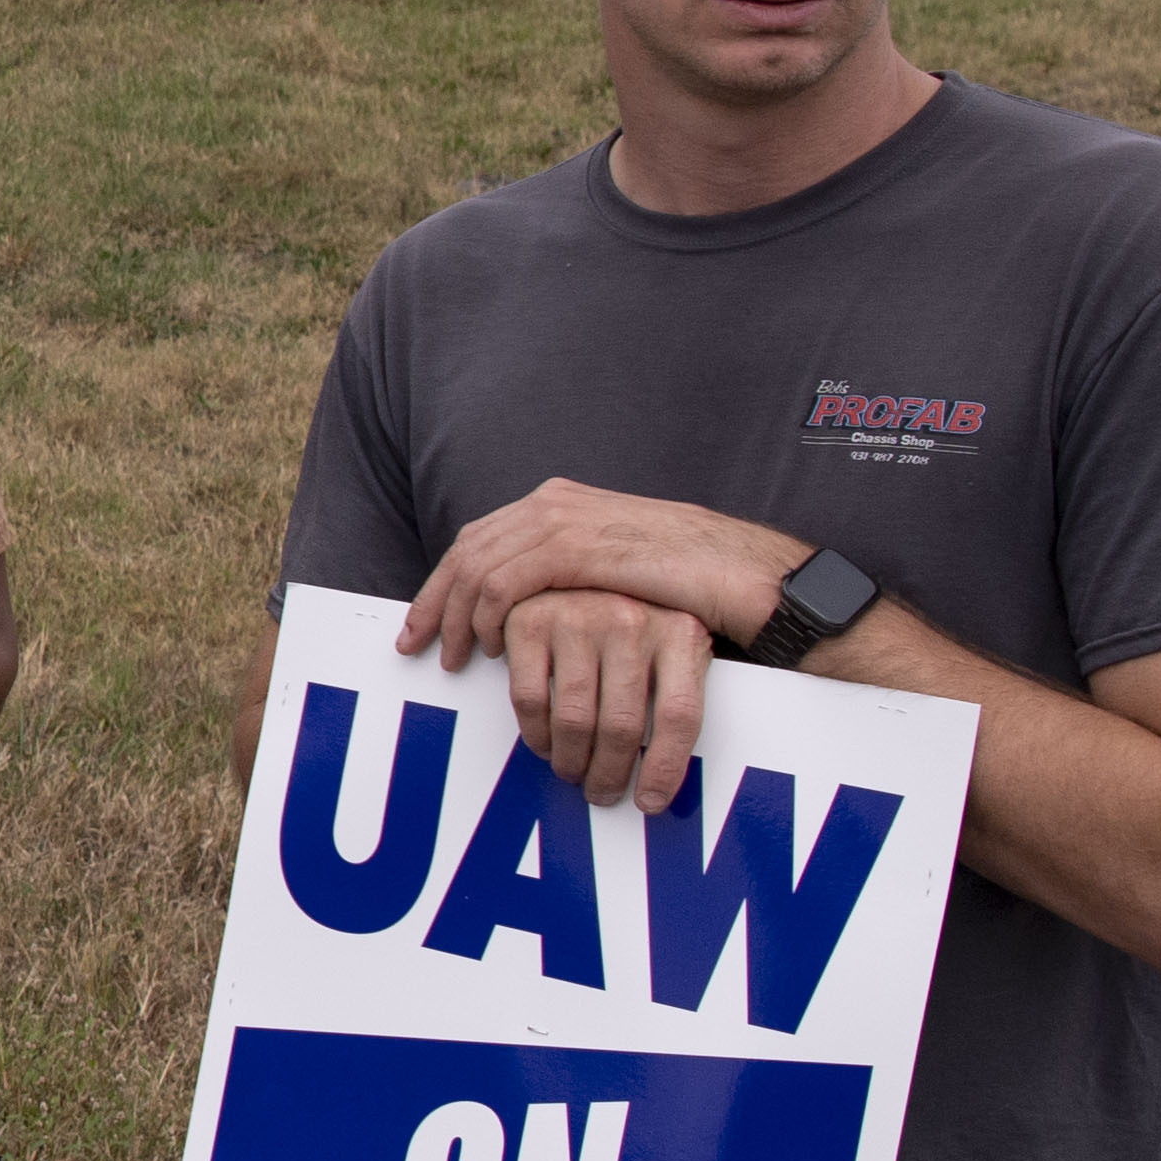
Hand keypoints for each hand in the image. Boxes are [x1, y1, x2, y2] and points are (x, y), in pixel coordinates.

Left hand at [397, 478, 795, 679]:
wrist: (743, 573)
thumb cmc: (689, 580)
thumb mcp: (614, 568)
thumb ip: (571, 571)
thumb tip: (530, 604)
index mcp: (560, 500)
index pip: (479, 539)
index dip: (444, 582)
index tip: (423, 625)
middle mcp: (555, 501)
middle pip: (467, 550)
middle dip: (436, 600)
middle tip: (416, 646)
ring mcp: (567, 519)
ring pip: (479, 567)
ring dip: (458, 617)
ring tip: (456, 660)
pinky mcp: (580, 547)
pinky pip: (509, 583)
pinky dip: (490, 618)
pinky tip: (495, 650)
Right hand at [501, 589, 716, 810]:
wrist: (587, 545)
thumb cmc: (640, 609)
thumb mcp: (679, 635)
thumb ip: (680, 685)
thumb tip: (672, 768)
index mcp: (680, 629)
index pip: (681, 717)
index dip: (666, 769)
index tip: (651, 803)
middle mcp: (632, 620)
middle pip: (623, 727)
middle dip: (608, 774)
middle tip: (600, 792)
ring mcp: (579, 616)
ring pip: (574, 720)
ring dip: (569, 762)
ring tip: (571, 772)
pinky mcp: (530, 618)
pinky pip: (529, 699)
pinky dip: (534, 733)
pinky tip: (543, 742)